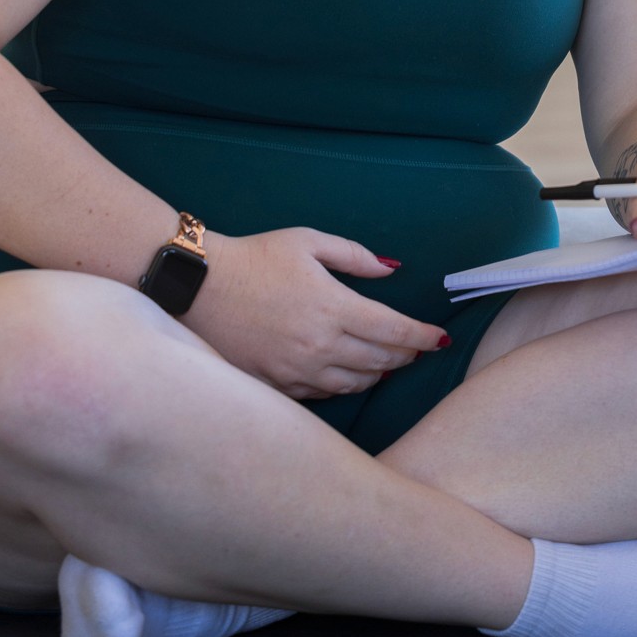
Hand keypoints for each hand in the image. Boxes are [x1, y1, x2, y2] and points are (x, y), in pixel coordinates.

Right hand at [181, 226, 448, 398]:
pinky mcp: (278, 385)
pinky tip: (347, 375)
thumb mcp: (307, 241)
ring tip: (386, 364)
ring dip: (378, 374)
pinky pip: (323, 395)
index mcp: (333, 306)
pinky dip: (343, 386)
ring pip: (355, 384)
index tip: (439, 338)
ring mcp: (298, 370)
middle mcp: (320, 344)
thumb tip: (391, 270)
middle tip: (416, 349)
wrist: (198, 287)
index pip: (394, 331)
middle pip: (381, 361)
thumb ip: (354, 256)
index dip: (423, 337)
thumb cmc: (254, 257)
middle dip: (405, 356)